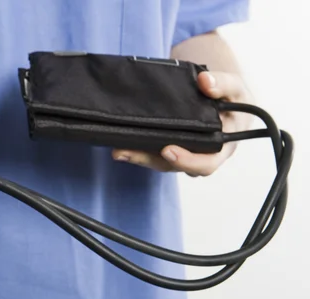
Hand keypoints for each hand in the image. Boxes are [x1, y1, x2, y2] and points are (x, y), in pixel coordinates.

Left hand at [112, 71, 253, 176]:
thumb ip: (223, 83)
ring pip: (158, 161)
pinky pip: (152, 151)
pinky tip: (118, 143)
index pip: (206, 163)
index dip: (187, 161)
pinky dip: (136, 148)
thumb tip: (204, 81)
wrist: (221, 98)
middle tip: (124, 151)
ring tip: (116, 149)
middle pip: (173, 165)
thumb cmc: (231, 97)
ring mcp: (182, 153)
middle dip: (148, 160)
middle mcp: (200, 155)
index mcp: (221, 147)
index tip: (167, 150)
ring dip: (137, 156)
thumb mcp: (235, 87)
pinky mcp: (168, 146)